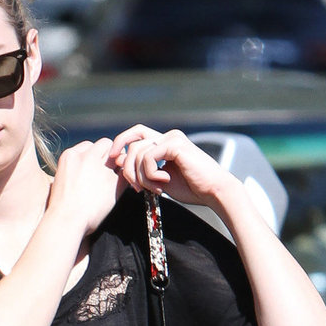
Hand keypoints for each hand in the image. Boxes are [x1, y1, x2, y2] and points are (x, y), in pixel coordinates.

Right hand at [47, 137, 123, 236]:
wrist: (66, 220)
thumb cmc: (61, 208)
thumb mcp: (60, 180)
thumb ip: (73, 169)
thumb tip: (84, 171)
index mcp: (71, 155)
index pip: (89, 145)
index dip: (93, 156)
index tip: (92, 169)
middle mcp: (87, 157)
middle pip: (106, 145)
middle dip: (109, 156)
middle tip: (107, 171)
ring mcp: (102, 168)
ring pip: (119, 155)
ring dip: (118, 164)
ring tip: (112, 180)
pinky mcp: (113, 181)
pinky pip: (125, 172)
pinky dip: (124, 179)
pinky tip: (118, 188)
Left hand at [112, 125, 232, 208]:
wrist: (213, 191)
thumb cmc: (191, 188)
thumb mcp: (159, 180)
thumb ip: (142, 171)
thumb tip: (120, 161)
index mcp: (164, 142)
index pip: (135, 135)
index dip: (121, 143)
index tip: (112, 160)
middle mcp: (167, 136)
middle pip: (133, 143)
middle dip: (128, 168)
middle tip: (137, 189)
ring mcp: (172, 138)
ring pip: (139, 152)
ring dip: (142, 177)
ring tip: (156, 189)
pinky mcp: (175, 144)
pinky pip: (149, 158)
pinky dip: (151, 174)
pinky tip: (164, 182)